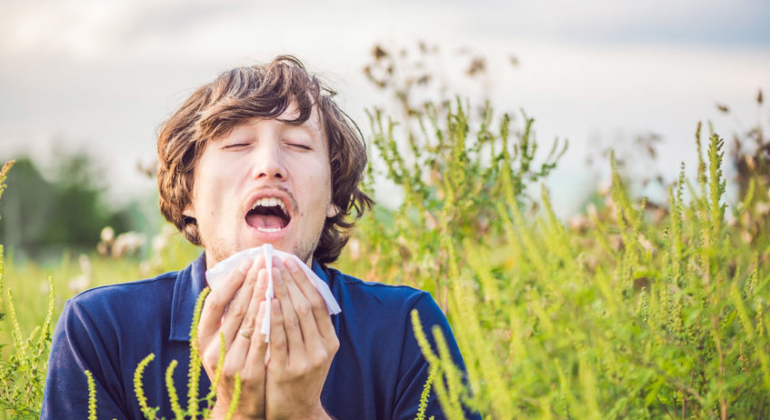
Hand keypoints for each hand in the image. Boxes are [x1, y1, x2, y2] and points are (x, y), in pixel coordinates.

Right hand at [198, 256, 269, 419]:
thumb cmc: (234, 367)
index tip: (246, 262)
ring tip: (272, 275)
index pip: (215, 302)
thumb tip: (240, 280)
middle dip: (251, 282)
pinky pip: (260, 342)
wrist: (238, 409)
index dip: (231, 281)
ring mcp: (230, 362)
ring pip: (248, 322)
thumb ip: (228, 318)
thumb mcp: (223, 343)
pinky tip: (275, 304)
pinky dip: (268, 321)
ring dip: (261, 295)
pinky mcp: (248, 373)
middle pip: (234, 308)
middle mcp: (213, 349)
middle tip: (265, 260)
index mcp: (203, 338)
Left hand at [264, 257, 338, 419]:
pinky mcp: (286, 371)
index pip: (318, 303)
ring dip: (279, 293)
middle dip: (288, 281)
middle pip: (304, 307)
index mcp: (330, 342)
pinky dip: (272, 317)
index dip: (304, 281)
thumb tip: (300, 289)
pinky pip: (278, 338)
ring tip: (267, 274)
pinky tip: (264, 301)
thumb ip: (309, 327)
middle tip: (274, 261)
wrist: (296, 412)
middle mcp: (321, 350)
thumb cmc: (300, 376)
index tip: (290, 262)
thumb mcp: (313, 351)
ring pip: (291, 319)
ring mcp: (305, 361)